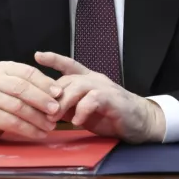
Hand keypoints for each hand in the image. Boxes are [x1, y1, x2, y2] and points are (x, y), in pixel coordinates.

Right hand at [0, 61, 62, 141]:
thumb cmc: (1, 97)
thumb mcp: (14, 84)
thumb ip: (32, 84)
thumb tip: (58, 92)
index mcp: (4, 68)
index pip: (28, 72)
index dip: (45, 82)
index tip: (59, 92)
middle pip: (22, 88)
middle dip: (42, 100)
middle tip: (56, 110)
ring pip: (17, 107)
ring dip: (37, 118)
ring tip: (50, 125)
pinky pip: (11, 122)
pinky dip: (28, 129)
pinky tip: (39, 133)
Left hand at [35, 52, 165, 142]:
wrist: (141, 122)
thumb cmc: (111, 116)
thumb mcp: (85, 111)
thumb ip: (70, 106)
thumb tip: (47, 108)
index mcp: (89, 80)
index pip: (70, 65)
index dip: (54, 59)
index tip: (38, 56)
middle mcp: (95, 80)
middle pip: (69, 79)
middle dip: (53, 94)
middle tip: (43, 111)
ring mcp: (105, 88)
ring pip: (79, 86)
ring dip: (64, 102)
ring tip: (55, 117)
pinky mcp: (113, 99)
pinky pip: (93, 99)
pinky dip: (82, 110)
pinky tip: (77, 121)